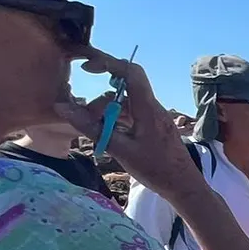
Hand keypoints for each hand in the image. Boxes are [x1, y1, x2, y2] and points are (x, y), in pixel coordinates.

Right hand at [54, 48, 203, 199]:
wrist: (184, 186)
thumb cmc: (156, 169)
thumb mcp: (120, 149)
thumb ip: (92, 128)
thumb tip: (63, 108)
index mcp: (148, 108)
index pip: (131, 72)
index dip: (109, 63)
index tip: (87, 67)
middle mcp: (152, 108)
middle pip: (123, 90)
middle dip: (101, 101)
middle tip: (86, 120)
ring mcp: (153, 117)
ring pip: (125, 104)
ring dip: (107, 113)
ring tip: (96, 133)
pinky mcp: (153, 127)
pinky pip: (131, 115)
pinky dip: (116, 121)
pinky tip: (107, 136)